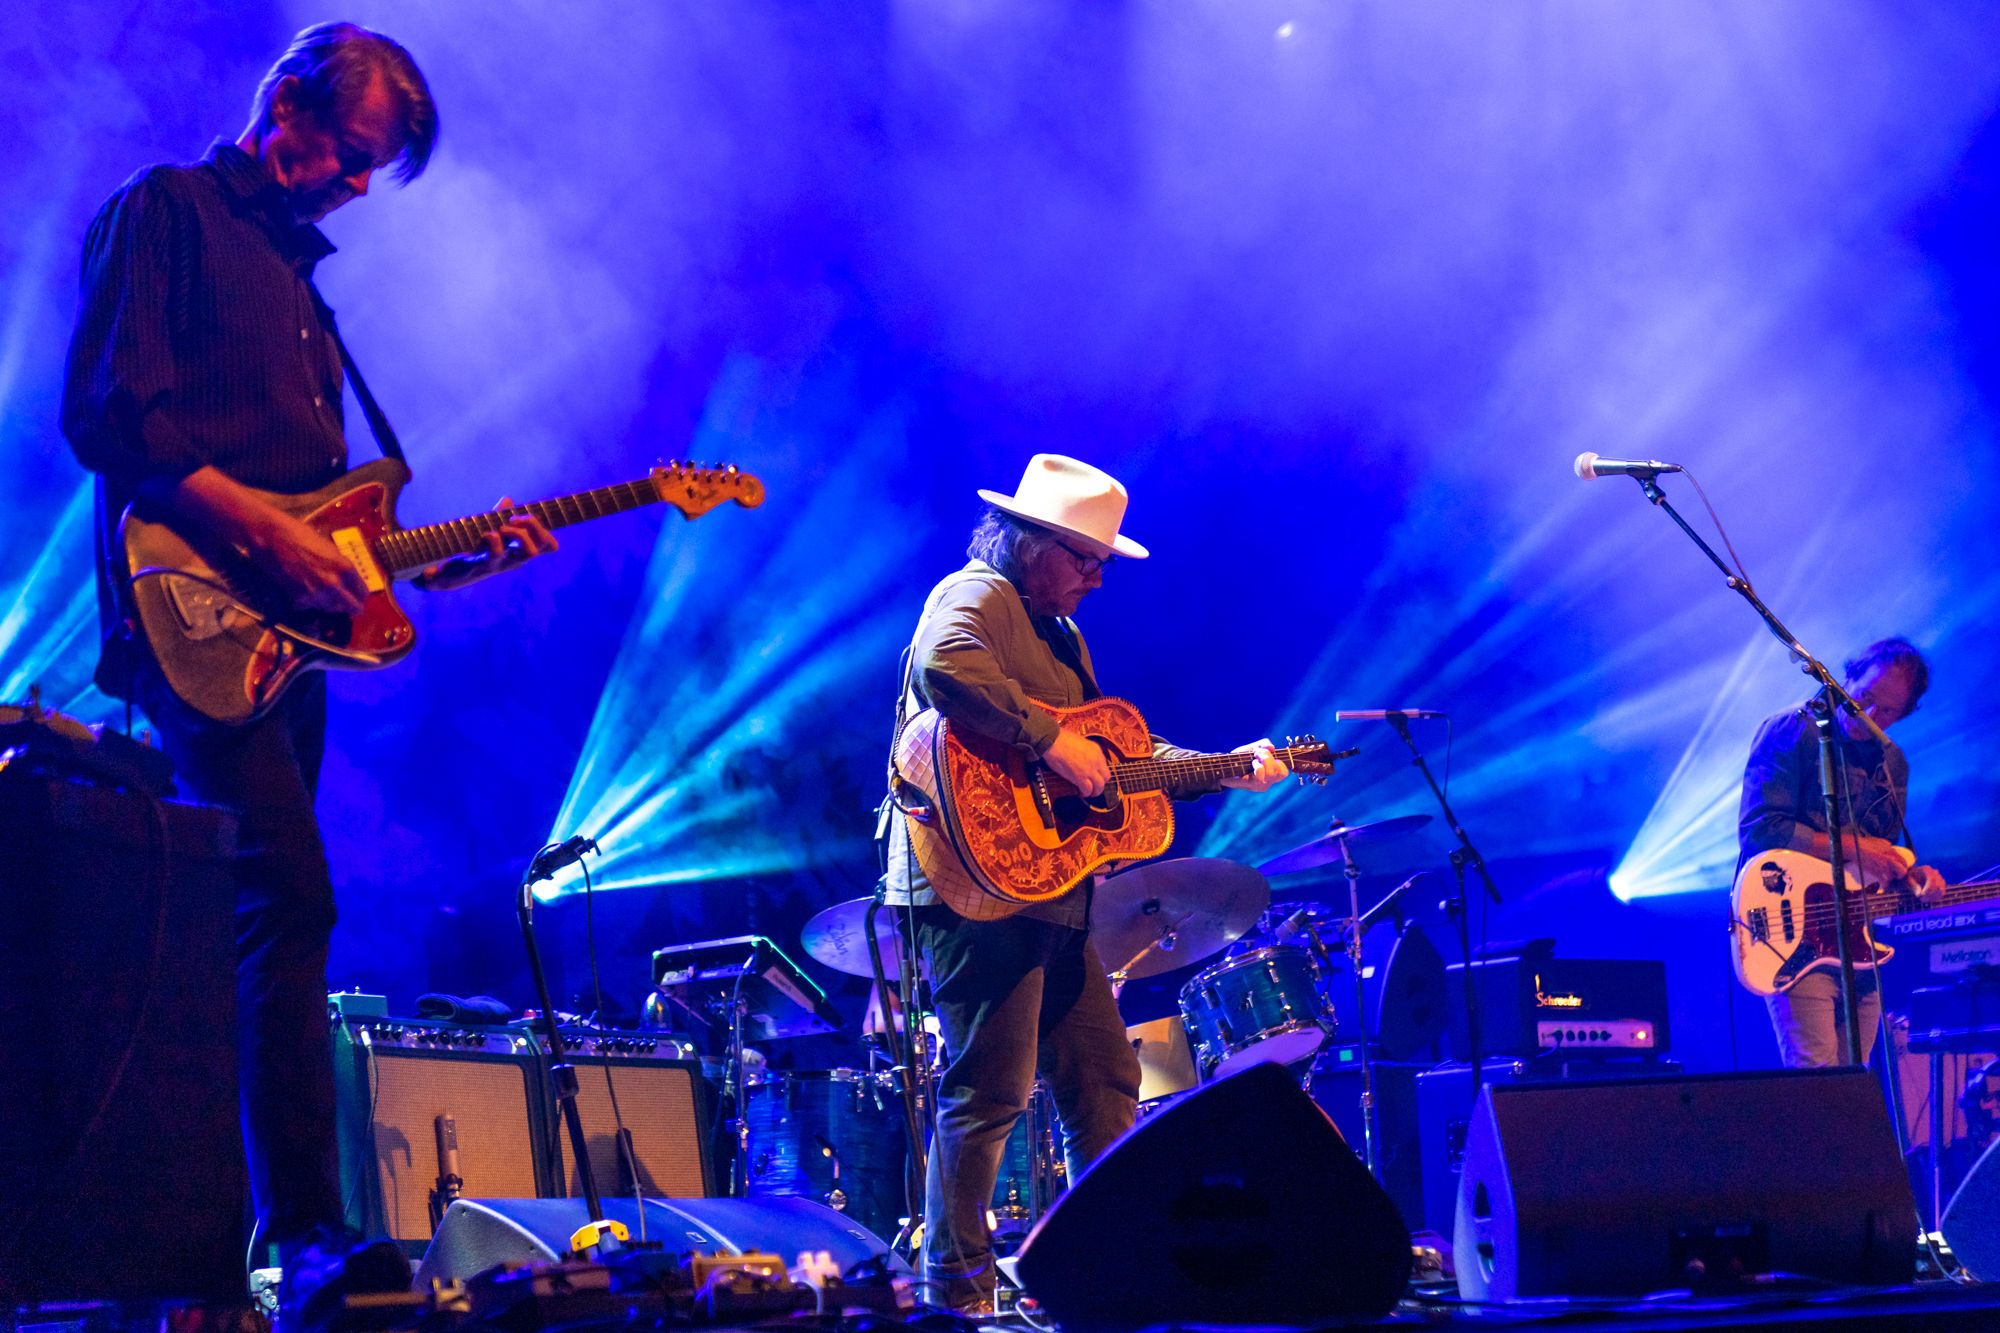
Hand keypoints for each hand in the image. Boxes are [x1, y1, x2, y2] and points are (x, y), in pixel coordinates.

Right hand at [255, 508, 369, 614]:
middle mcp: (334, 584)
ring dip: (329, 605)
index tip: (356, 595)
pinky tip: (304, 590)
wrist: (271, 536)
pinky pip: (311, 608)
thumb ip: (341, 567)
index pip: (363, 593)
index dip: (359, 595)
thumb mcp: (329, 549)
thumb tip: (348, 581)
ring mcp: (316, 594)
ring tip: (321, 593)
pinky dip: (309, 603)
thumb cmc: (299, 535)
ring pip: (331, 610)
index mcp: (345, 568)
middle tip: (346, 604)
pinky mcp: (299, 600)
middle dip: (350, 606)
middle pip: (352, 608)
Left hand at [420, 496, 557, 591]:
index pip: (547, 546)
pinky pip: (495, 554)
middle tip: (513, 519)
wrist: (442, 574)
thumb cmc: (466, 551)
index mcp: (516, 552)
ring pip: (526, 554)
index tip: (524, 517)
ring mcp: (498, 564)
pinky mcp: (479, 566)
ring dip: (518, 535)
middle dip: (533, 527)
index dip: (544, 531)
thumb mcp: (485, 530)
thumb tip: (508, 500)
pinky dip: (494, 540)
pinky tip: (487, 534)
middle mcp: (511, 561)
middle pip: (539, 548)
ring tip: (501, 528)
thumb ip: (497, 516)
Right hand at [1043, 728, 1109, 796]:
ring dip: (1095, 791)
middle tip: (1094, 787)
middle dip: (1101, 784)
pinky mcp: (1080, 777)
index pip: (1104, 765)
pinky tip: (1081, 793)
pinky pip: (1087, 789)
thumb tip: (1083, 759)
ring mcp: (1089, 769)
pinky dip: (1085, 793)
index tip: (1094, 776)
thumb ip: (1086, 751)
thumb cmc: (1061, 739)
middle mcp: (1096, 760)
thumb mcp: (1080, 742)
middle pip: (1106, 777)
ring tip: (1089, 793)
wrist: (1053, 740)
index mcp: (1096, 750)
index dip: (1099, 773)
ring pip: (1099, 786)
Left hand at [1221, 738, 1288, 791]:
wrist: (1221, 766)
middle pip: (1278, 771)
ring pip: (1271, 773)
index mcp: (1269, 776)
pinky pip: (1260, 775)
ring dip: (1264, 760)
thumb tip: (1271, 747)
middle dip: (1269, 758)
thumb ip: (1263, 744)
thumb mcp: (1252, 748)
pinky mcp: (1250, 785)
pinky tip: (1251, 763)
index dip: (1280, 762)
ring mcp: (1259, 786)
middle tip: (1257, 754)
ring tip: (1254, 758)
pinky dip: (1257, 766)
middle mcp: (1266, 783)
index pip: (1284, 773)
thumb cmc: (1238, 758)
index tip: (1268, 756)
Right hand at [1846, 834, 1916, 887]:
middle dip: (1900, 874)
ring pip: (1892, 877)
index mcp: (1891, 852)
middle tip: (1896, 875)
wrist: (1854, 848)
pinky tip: (1881, 886)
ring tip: (1884, 878)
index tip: (1900, 868)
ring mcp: (1883, 867)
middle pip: (1902, 872)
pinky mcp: (1877, 873)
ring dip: (1889, 879)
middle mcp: (1890, 860)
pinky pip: (1884, 883)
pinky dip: (1883, 886)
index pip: (1904, 862)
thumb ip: (1887, 844)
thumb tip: (1890, 846)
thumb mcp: (1879, 840)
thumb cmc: (1864, 843)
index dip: (1903, 866)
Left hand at [1910, 864, 1947, 902]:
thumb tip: (1919, 895)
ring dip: (1932, 897)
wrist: (1914, 875)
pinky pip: (1942, 893)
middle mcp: (1935, 873)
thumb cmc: (1910, 877)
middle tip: (1921, 899)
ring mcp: (1940, 878)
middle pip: (1937, 886)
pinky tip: (1927, 899)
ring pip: (1941, 890)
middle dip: (1929, 895)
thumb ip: (1914, 886)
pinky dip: (1935, 898)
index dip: (1928, 889)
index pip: (1932, 880)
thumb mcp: (1908, 880)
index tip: (1921, 895)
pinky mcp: (1942, 885)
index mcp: (1927, 869)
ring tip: (1923, 900)